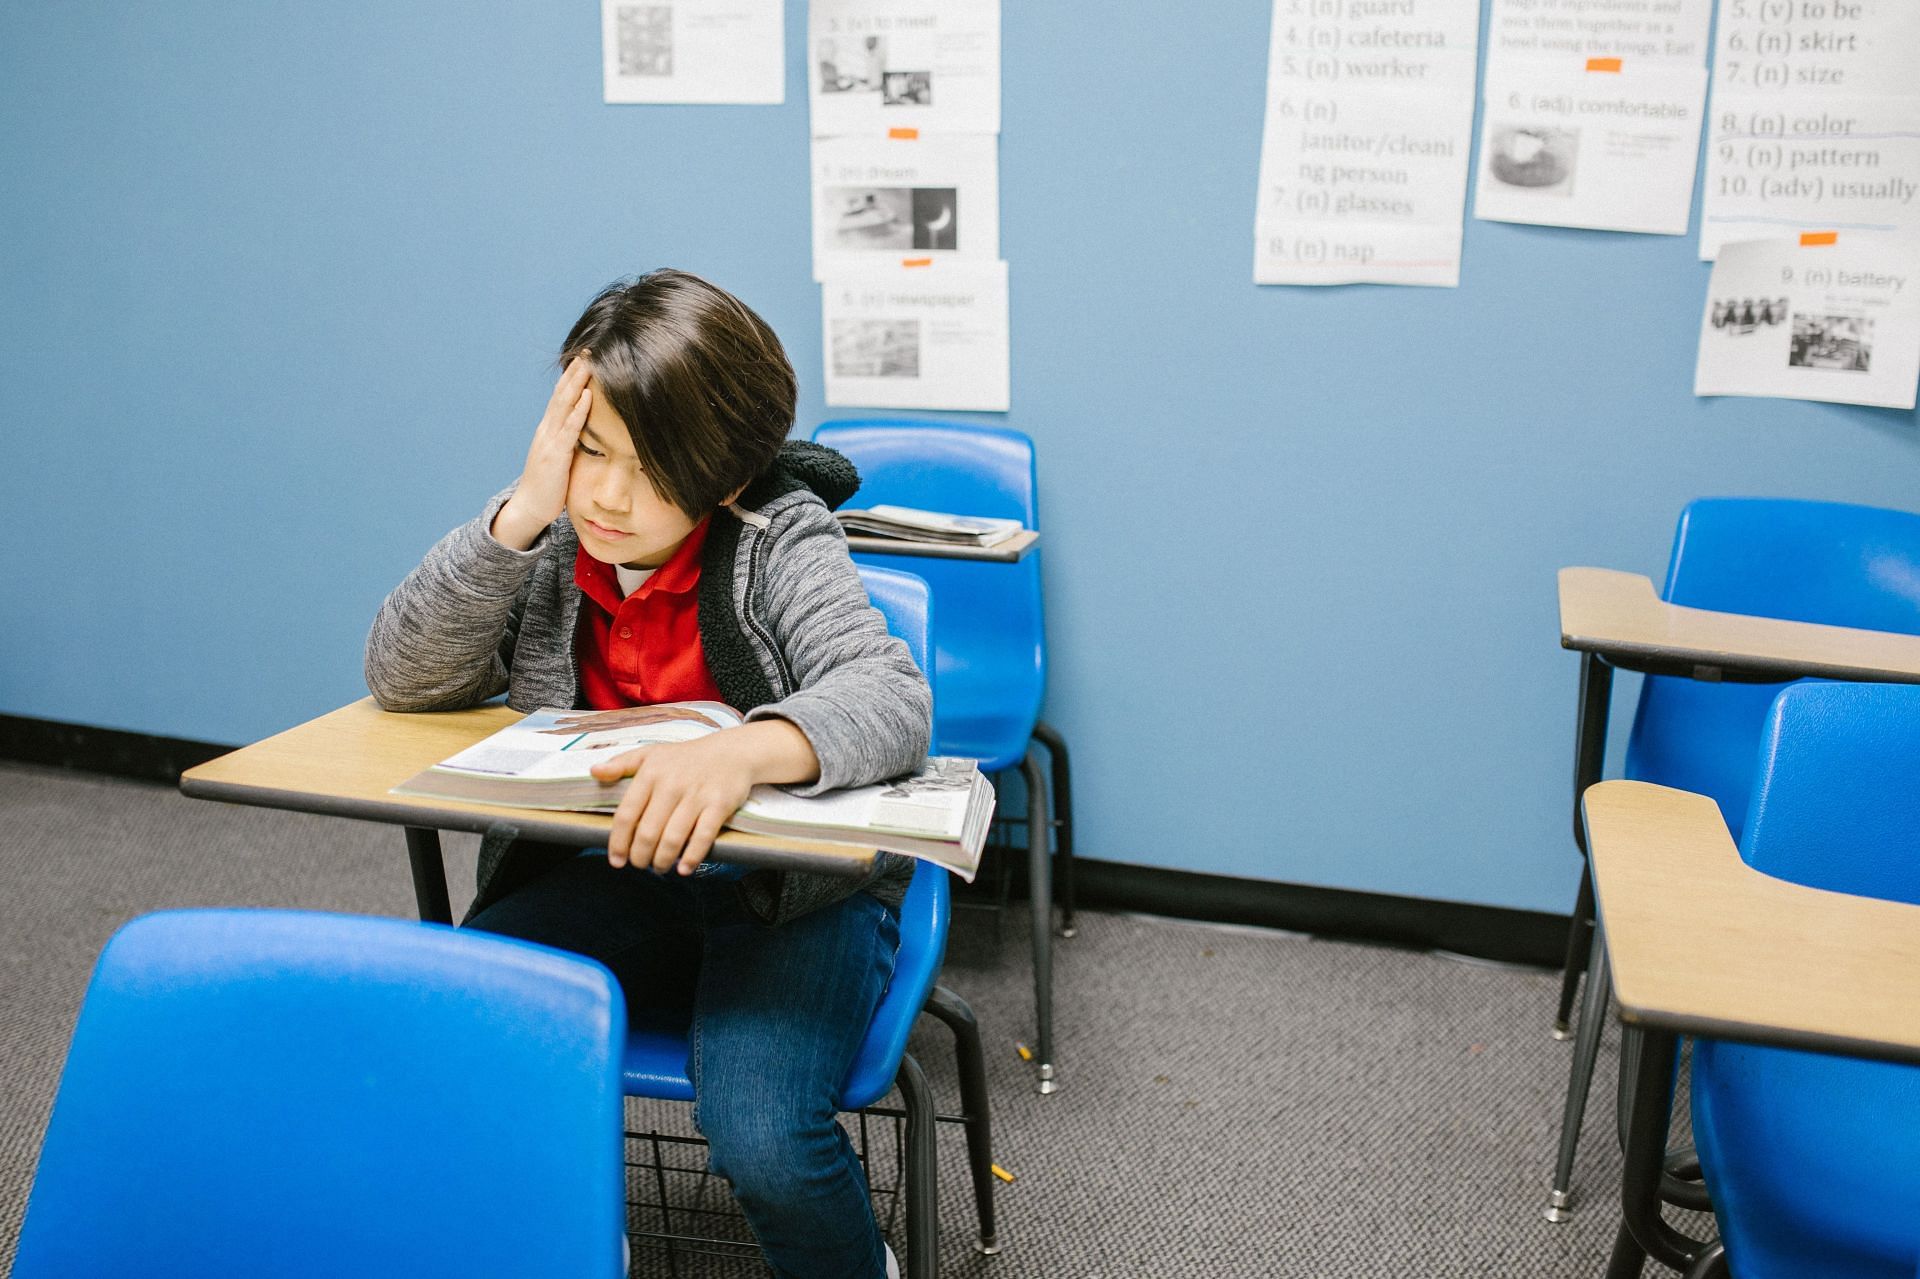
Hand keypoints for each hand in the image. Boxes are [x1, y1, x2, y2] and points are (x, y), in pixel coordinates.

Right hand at [491, 356, 592, 550]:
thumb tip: (585, 429)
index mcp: (549, 429)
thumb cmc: (549, 485)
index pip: (561, 396)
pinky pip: (569, 428)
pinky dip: (579, 410)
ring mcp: (549, 440)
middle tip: (588, 348)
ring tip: (589, 362)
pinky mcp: (555, 455)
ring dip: (577, 382)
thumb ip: (570, 441)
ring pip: (564, 405)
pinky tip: (588, 395)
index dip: (572, 376)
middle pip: (562, 393)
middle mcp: (547, 429)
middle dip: (575, 371)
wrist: (530, 508)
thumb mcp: (561, 457)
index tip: (585, 358)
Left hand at [591, 733, 758, 874]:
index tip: (616, 860)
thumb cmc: (686, 757)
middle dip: (640, 857)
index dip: (618, 842)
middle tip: (640, 865)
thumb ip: (621, 763)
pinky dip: (692, 857)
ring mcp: (696, 795)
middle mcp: (671, 784)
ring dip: (662, 860)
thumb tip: (594, 772)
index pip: (626, 815)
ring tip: (660, 868)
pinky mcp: (719, 805)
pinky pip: (702, 837)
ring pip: (672, 838)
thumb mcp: (651, 753)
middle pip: (647, 832)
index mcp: (650, 773)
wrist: (732, 751)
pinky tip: (684, 868)